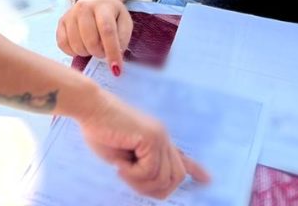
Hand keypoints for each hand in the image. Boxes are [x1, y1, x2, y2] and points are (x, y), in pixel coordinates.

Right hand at [57, 0, 132, 75]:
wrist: (95, 0)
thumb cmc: (112, 14)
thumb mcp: (125, 22)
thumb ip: (122, 38)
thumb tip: (115, 56)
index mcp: (103, 6)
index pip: (107, 30)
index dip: (112, 51)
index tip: (116, 69)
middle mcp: (84, 7)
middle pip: (90, 40)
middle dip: (99, 53)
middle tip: (104, 51)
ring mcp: (70, 14)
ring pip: (76, 45)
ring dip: (87, 53)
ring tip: (93, 47)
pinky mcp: (61, 22)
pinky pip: (63, 44)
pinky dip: (72, 52)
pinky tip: (81, 47)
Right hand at [76, 88, 211, 198]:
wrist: (89, 108)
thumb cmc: (98, 129)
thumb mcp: (122, 154)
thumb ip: (140, 166)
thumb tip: (155, 185)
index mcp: (157, 138)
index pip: (182, 157)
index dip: (196, 170)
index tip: (208, 180)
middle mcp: (163, 136)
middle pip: (175, 177)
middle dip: (154, 189)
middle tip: (129, 179)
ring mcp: (159, 136)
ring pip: (163, 179)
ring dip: (139, 183)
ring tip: (121, 170)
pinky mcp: (152, 137)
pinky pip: (149, 172)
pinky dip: (132, 175)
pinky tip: (120, 164)